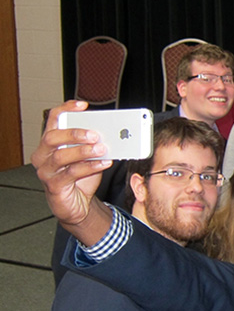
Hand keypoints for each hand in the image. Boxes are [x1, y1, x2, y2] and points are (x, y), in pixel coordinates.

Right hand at [31, 101, 113, 244]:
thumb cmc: (80, 178)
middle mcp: (43, 155)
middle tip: (95, 134)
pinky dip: (89, 167)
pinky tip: (103, 163)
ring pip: (61, 156)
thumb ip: (94, 145)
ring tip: (101, 149)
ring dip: (84, 151)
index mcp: (50, 143)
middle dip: (75, 133)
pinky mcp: (54, 186)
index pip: (53, 120)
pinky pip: (71, 174)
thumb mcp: (88, 157)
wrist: (76, 205)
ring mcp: (46, 171)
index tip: (82, 105)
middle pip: (53, 137)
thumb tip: (113, 135)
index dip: (66, 110)